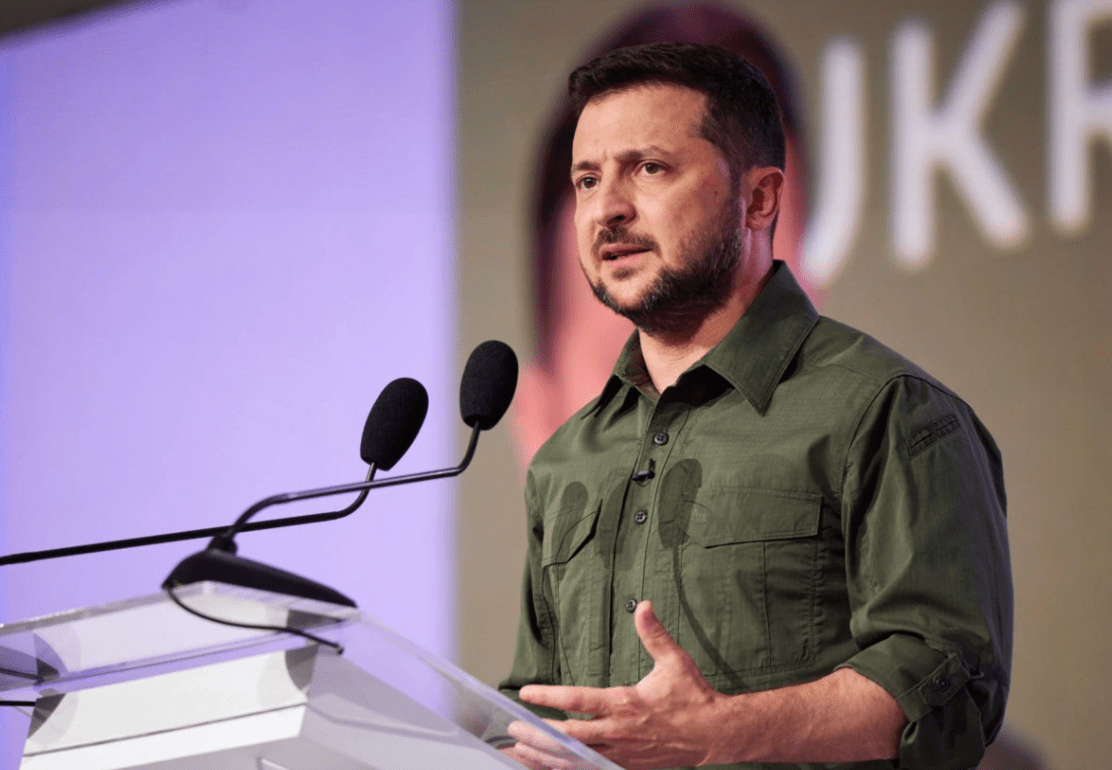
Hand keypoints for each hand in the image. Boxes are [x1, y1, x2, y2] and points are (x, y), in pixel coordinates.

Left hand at [505, 601, 728, 769]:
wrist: (713, 735)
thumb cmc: (692, 697)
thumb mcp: (675, 661)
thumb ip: (654, 634)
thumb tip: (644, 605)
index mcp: (625, 704)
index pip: (579, 701)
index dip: (549, 697)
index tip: (527, 692)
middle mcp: (618, 732)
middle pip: (569, 736)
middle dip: (538, 733)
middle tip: (513, 728)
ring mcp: (620, 753)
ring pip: (574, 759)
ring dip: (545, 756)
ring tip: (518, 751)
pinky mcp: (625, 766)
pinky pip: (588, 769)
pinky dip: (564, 768)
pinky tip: (546, 766)